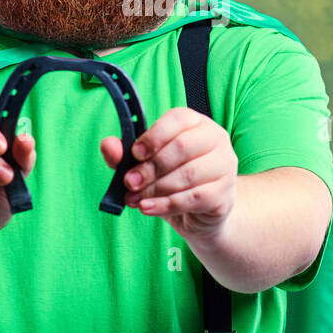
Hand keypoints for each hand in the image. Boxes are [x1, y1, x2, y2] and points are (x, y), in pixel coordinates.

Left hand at [100, 107, 236, 241]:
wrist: (201, 213)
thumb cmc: (172, 180)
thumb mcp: (145, 165)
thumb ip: (125, 155)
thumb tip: (108, 145)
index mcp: (195, 123)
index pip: (177, 119)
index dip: (154, 136)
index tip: (135, 154)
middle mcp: (215, 139)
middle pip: (182, 147)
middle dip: (150, 168)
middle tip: (129, 182)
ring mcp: (224, 166)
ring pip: (188, 174)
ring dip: (155, 188)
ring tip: (134, 199)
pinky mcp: (224, 193)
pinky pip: (194, 198)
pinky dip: (166, 204)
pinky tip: (148, 207)